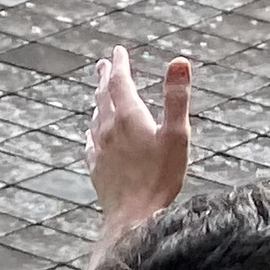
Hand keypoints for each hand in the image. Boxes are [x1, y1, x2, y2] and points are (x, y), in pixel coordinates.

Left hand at [88, 47, 193, 229]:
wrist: (133, 218)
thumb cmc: (160, 178)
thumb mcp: (177, 134)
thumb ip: (177, 97)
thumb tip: (179, 60)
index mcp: (128, 117)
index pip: (119, 82)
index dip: (119, 64)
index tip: (118, 51)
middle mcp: (108, 130)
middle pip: (103, 97)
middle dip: (104, 78)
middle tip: (103, 64)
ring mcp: (99, 150)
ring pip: (95, 118)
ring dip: (98, 102)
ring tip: (99, 94)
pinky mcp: (96, 169)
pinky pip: (90, 143)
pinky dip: (92, 130)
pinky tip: (91, 134)